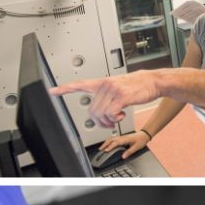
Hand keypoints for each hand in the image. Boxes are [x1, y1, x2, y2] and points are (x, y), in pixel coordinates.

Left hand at [50, 70, 165, 127]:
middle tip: (108, 123)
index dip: (64, 89)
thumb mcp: (117, 87)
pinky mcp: (122, 96)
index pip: (79, 84)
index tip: (51, 91)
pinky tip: (121, 115)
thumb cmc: (136, 86)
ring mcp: (113, 90)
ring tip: (116, 119)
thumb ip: (105, 95)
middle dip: (99, 121)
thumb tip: (99, 111)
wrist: (153, 81)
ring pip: (101, 114)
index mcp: (102, 82)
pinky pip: (110, 114)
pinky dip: (114, 119)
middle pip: (92, 110)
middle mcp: (105, 85)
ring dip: (108, 121)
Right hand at [100, 132, 149, 159]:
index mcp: (125, 139)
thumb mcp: (136, 147)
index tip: (106, 150)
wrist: (144, 135)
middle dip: (105, 144)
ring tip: (102, 147)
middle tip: (100, 149)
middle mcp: (122, 137)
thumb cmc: (141, 140)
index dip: (110, 147)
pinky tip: (107, 144)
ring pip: (111, 138)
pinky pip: (113, 138)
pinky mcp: (122, 137)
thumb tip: (123, 156)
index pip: (115, 143)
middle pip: (111, 140)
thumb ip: (129, 152)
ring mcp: (122, 137)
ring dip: (106, 142)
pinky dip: (109, 141)